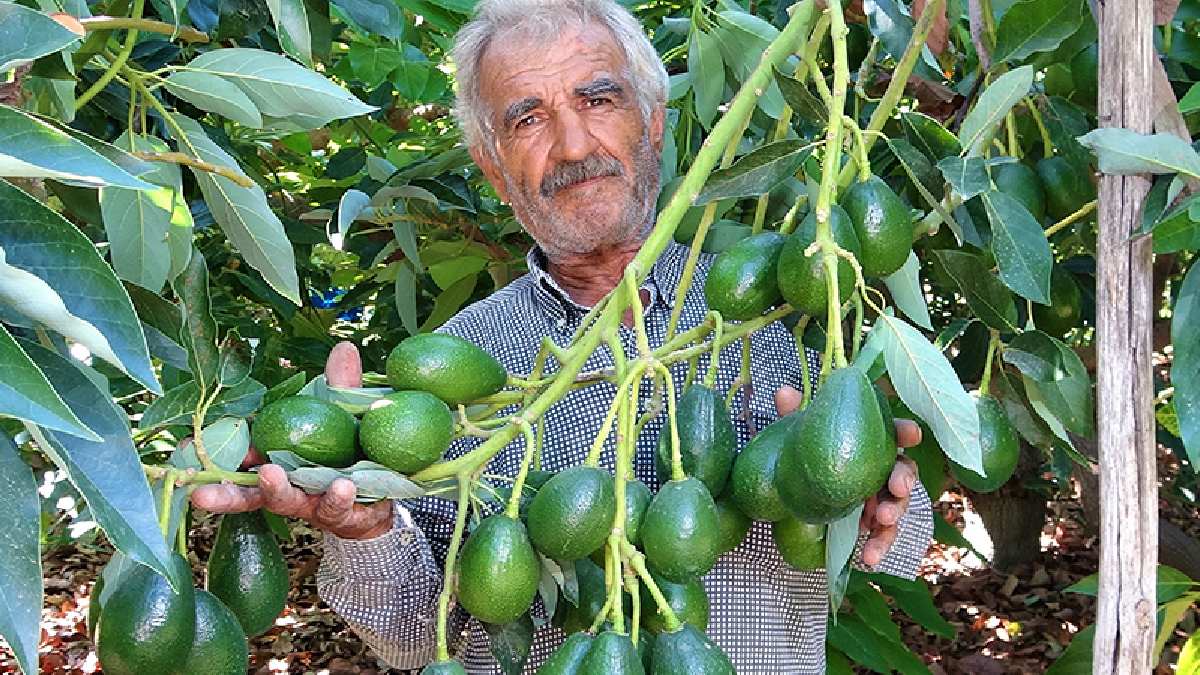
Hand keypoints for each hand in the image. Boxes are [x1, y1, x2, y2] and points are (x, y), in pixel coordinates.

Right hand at [190, 341, 393, 539]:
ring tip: (270, 475)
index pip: (241, 453)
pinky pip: (336, 508)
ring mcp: (310, 502)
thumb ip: (342, 386)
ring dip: (275, 490)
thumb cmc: (353, 449)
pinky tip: (342, 487)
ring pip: (286, 501)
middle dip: (225, 491)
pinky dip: (336, 498)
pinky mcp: (340, 514)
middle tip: (201, 491)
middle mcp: (287, 484)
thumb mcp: (347, 414)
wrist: (388, 491)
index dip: (213, 452)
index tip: (187, 446)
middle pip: (250, 490)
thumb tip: (343, 347)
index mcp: (278, 457)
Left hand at [774, 385, 922, 565]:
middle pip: (903, 470)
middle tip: (896, 487)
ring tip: (881, 521)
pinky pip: (881, 536)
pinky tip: (868, 558)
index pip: (891, 432)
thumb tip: (784, 392)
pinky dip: (878, 546)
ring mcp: (876, 498)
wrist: (787, 496)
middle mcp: (879, 468)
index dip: (904, 431)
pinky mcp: (868, 524)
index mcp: (868, 440)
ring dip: (894, 513)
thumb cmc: (800, 455)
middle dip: (904, 477)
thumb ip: (792, 415)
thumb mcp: (793, 434)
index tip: (910, 433)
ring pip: (897, 505)